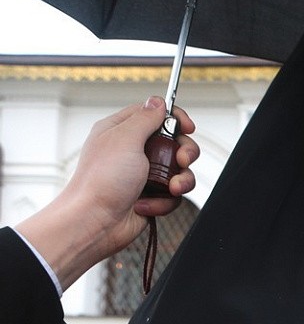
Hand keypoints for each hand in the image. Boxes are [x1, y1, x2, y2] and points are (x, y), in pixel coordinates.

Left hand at [15, 97, 199, 290]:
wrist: (95, 222)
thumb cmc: (102, 181)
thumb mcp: (125, 139)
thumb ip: (145, 118)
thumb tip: (158, 102)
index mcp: (121, 131)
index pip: (155, 114)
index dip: (175, 118)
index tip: (188, 127)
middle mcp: (133, 151)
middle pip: (174, 142)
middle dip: (184, 153)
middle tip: (182, 161)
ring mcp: (143, 175)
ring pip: (179, 171)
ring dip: (181, 181)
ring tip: (172, 189)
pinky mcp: (151, 196)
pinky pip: (173, 195)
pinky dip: (164, 201)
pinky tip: (146, 205)